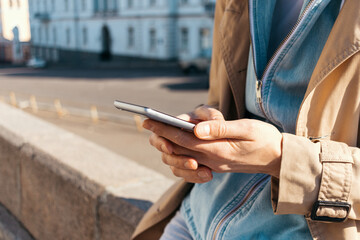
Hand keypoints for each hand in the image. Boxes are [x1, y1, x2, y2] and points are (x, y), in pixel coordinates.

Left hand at [143, 106, 282, 182]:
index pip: (183, 138)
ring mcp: (213, 164)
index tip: (147, 119)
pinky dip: (180, 157)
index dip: (163, 129)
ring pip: (182, 158)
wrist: (278, 158)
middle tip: (147, 124)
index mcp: (217, 148)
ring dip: (169, 146)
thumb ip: (220, 128)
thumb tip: (196, 129)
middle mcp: (211, 159)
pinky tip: (178, 146)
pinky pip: (191, 165)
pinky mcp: (215, 165)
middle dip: (160, 137)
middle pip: (178, 149)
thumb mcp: (246, 128)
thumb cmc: (265, 138)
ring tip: (160, 133)